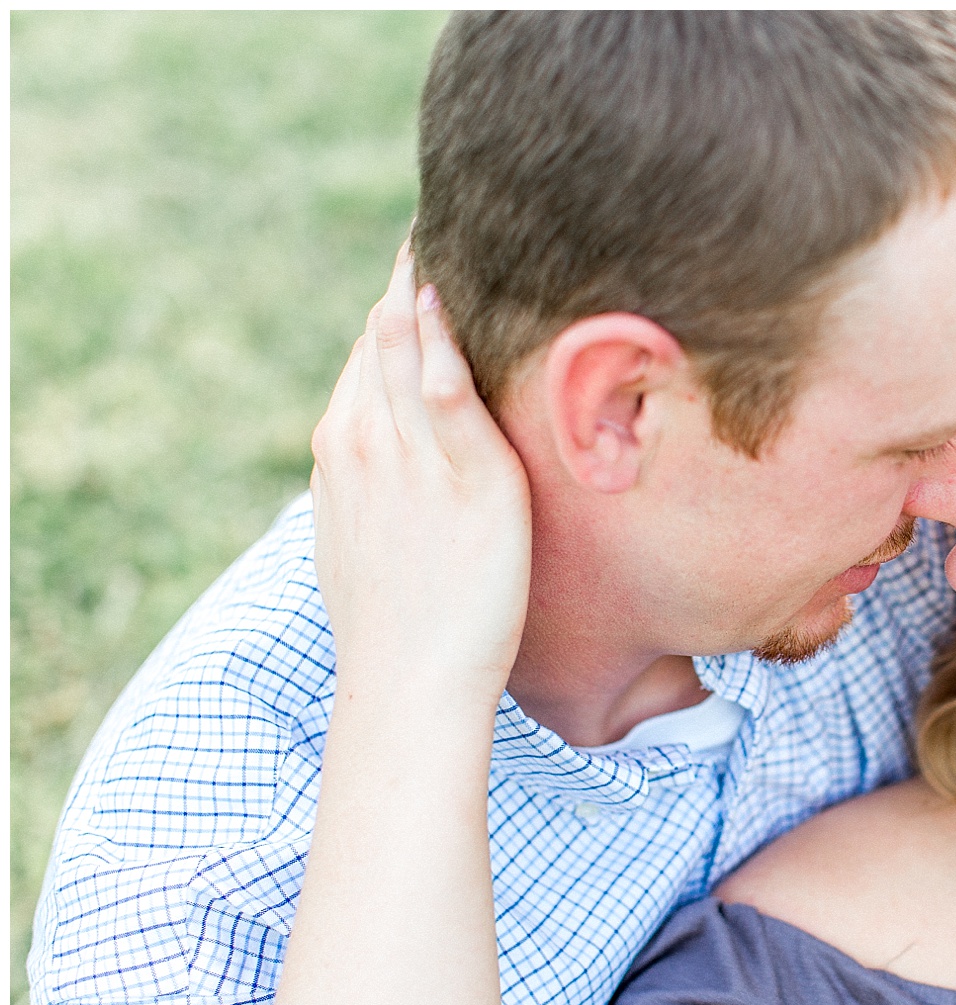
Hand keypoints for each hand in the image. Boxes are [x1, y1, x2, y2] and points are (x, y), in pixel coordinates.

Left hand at [310, 239, 530, 703]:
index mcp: (377, 424)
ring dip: (394, 353)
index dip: (420, 271)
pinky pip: (358, 435)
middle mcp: (344, 442)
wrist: (411, 691)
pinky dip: (384, 403)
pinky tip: (411, 415)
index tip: (447, 221)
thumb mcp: (480, 486)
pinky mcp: (337, 519)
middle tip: (451, 258)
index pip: (394, 319)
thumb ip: (445, 392)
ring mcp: (335, 483)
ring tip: (434, 320)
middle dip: (407, 303)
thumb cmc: (470, 594)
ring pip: (363, 391)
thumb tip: (422, 302)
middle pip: (373, 348)